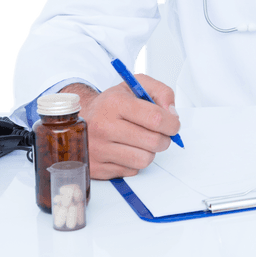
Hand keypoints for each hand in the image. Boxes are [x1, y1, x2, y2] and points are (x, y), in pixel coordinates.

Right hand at [61, 75, 180, 179]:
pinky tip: (127, 149)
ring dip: (149, 152)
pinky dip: (135, 162)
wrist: (81, 119)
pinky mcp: (96, 167)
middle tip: (159, 134)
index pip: (155, 118)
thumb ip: (161, 92)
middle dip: (164, 139)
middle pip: (153, 141)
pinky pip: (131, 171)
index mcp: (114, 103)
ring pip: (144, 160)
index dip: (171, 123)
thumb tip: (172, 114)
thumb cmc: (111, 104)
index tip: (173, 124)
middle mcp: (103, 126)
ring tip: (142, 141)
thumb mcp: (136, 85)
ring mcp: (98, 149)